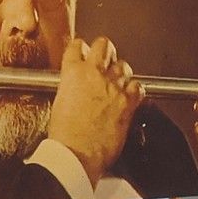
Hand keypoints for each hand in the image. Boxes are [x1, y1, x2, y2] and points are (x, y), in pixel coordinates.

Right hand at [47, 38, 143, 183]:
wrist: (77, 153)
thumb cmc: (65, 135)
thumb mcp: (59, 102)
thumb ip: (71, 87)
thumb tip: (77, 86)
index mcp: (72, 72)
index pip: (77, 46)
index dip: (82, 49)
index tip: (84, 52)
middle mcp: (94, 74)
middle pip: (104, 45)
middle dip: (104, 51)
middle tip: (104, 59)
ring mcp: (113, 87)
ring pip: (123, 65)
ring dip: (120, 72)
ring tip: (116, 81)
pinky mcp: (128, 102)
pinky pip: (138, 86)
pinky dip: (135, 89)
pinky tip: (129, 95)